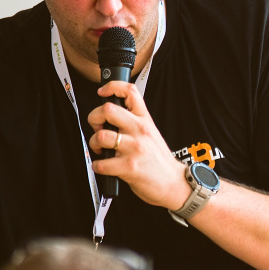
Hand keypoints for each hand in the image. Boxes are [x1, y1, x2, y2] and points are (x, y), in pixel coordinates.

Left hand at [88, 80, 189, 209]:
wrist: (174, 183)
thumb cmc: (159, 160)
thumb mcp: (151, 133)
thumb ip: (134, 122)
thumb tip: (110, 117)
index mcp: (144, 120)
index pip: (130, 91)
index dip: (112, 86)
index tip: (103, 92)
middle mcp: (139, 130)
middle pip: (108, 110)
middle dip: (94, 118)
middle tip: (98, 128)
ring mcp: (134, 148)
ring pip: (101, 136)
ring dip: (94, 144)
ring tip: (100, 149)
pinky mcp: (129, 167)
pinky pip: (102, 163)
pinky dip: (97, 166)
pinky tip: (104, 166)